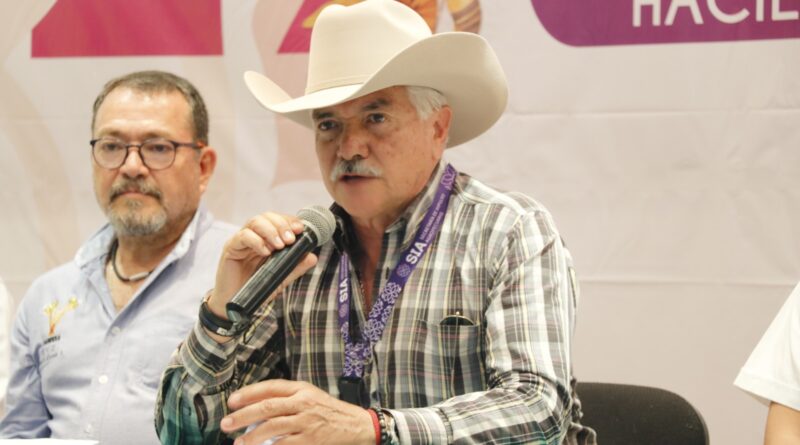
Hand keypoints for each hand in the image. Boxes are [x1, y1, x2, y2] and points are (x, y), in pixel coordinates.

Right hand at [207, 212, 316, 317]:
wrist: (235, 306)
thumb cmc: (256, 289)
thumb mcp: (280, 278)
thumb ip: (295, 267)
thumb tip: (313, 256)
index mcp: (265, 239)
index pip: (277, 220)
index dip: (289, 221)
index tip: (300, 229)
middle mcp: (252, 237)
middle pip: (266, 217)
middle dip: (281, 224)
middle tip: (290, 239)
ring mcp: (240, 242)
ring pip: (255, 222)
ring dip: (270, 231)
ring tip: (280, 245)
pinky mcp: (230, 249)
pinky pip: (243, 236)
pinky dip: (256, 241)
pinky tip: (265, 252)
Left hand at [221, 379, 374, 444]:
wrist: (356, 426)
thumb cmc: (330, 412)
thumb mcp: (311, 397)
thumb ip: (288, 399)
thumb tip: (257, 407)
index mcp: (302, 389)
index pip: (271, 387)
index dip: (249, 393)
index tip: (232, 401)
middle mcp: (303, 403)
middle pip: (267, 407)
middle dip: (243, 415)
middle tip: (226, 423)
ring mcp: (307, 422)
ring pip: (272, 427)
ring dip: (251, 436)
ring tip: (238, 442)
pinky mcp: (310, 440)